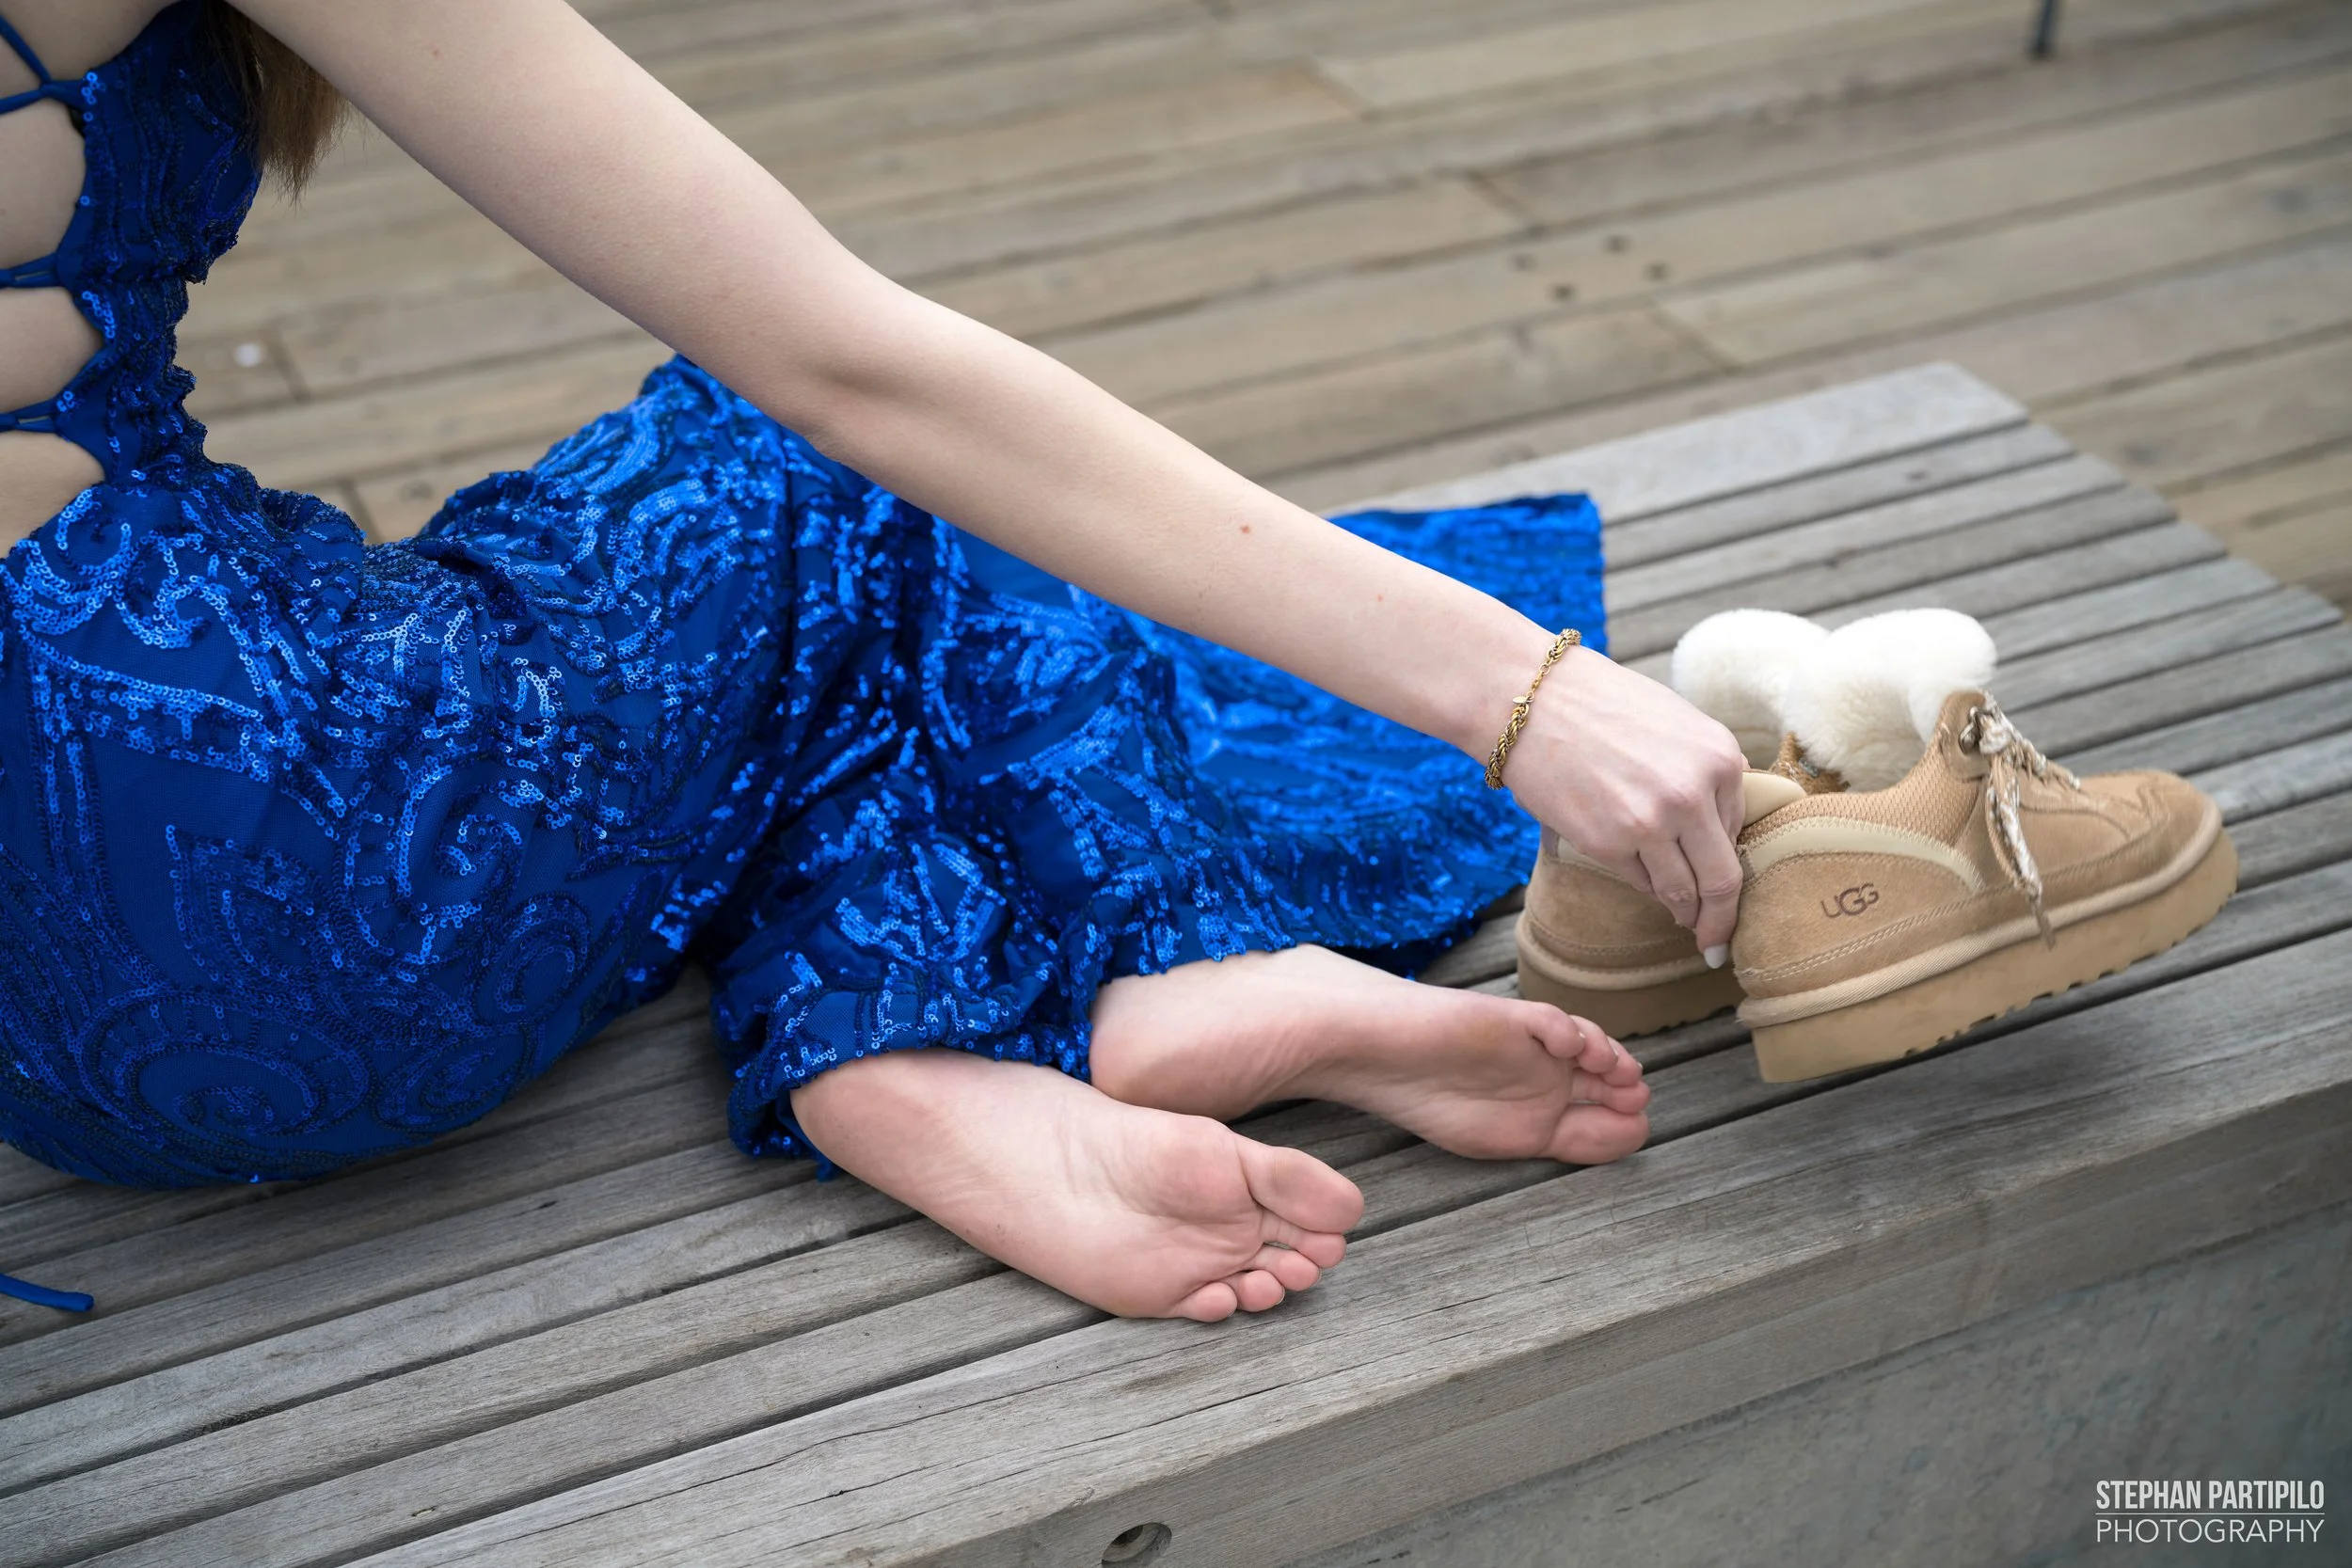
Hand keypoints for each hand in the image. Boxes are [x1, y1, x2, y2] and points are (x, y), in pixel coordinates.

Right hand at [1499, 647, 1747, 955]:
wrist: (1528, 699)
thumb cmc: (1596, 704)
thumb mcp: (1674, 724)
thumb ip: (1702, 770)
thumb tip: (1716, 823)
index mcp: (1721, 757)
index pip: (1739, 828)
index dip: (1728, 860)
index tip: (1725, 887)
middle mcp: (1695, 794)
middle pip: (1723, 878)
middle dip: (1723, 917)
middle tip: (1718, 942)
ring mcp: (1653, 823)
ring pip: (1683, 892)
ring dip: (1686, 915)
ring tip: (1686, 926)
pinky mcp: (1609, 844)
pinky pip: (1641, 884)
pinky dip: (1646, 890)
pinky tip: (1645, 886)